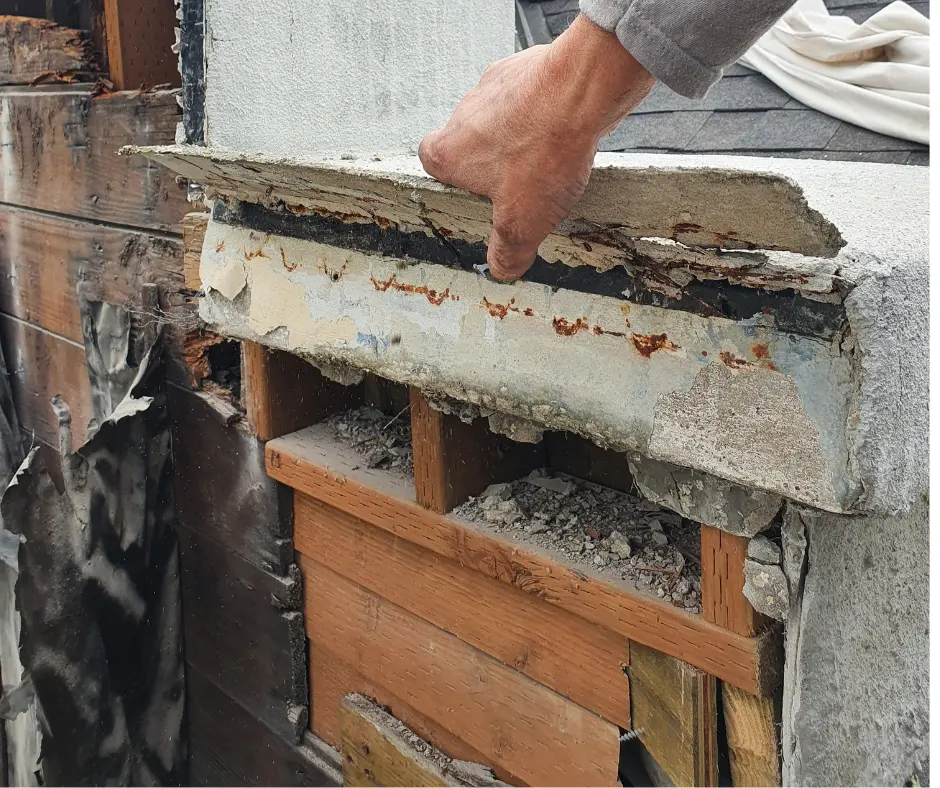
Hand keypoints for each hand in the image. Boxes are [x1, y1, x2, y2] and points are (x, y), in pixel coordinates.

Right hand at [419, 15, 654, 280]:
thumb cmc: (544, 151)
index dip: (453, 181)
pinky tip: (567, 129)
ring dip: (521, 135)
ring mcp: (495, 85)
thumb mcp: (522, 224)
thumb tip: (502, 269)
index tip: (475, 194)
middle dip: (494, 161)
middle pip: (470, 141)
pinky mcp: (527, 66)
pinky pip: (531, 95)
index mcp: (449, 151)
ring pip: (502, 117)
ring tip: (551, 156)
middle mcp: (464, 113)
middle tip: (522, 183)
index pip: (431, 164)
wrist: (581, 91)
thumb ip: (507, 253)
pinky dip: (545, 110)